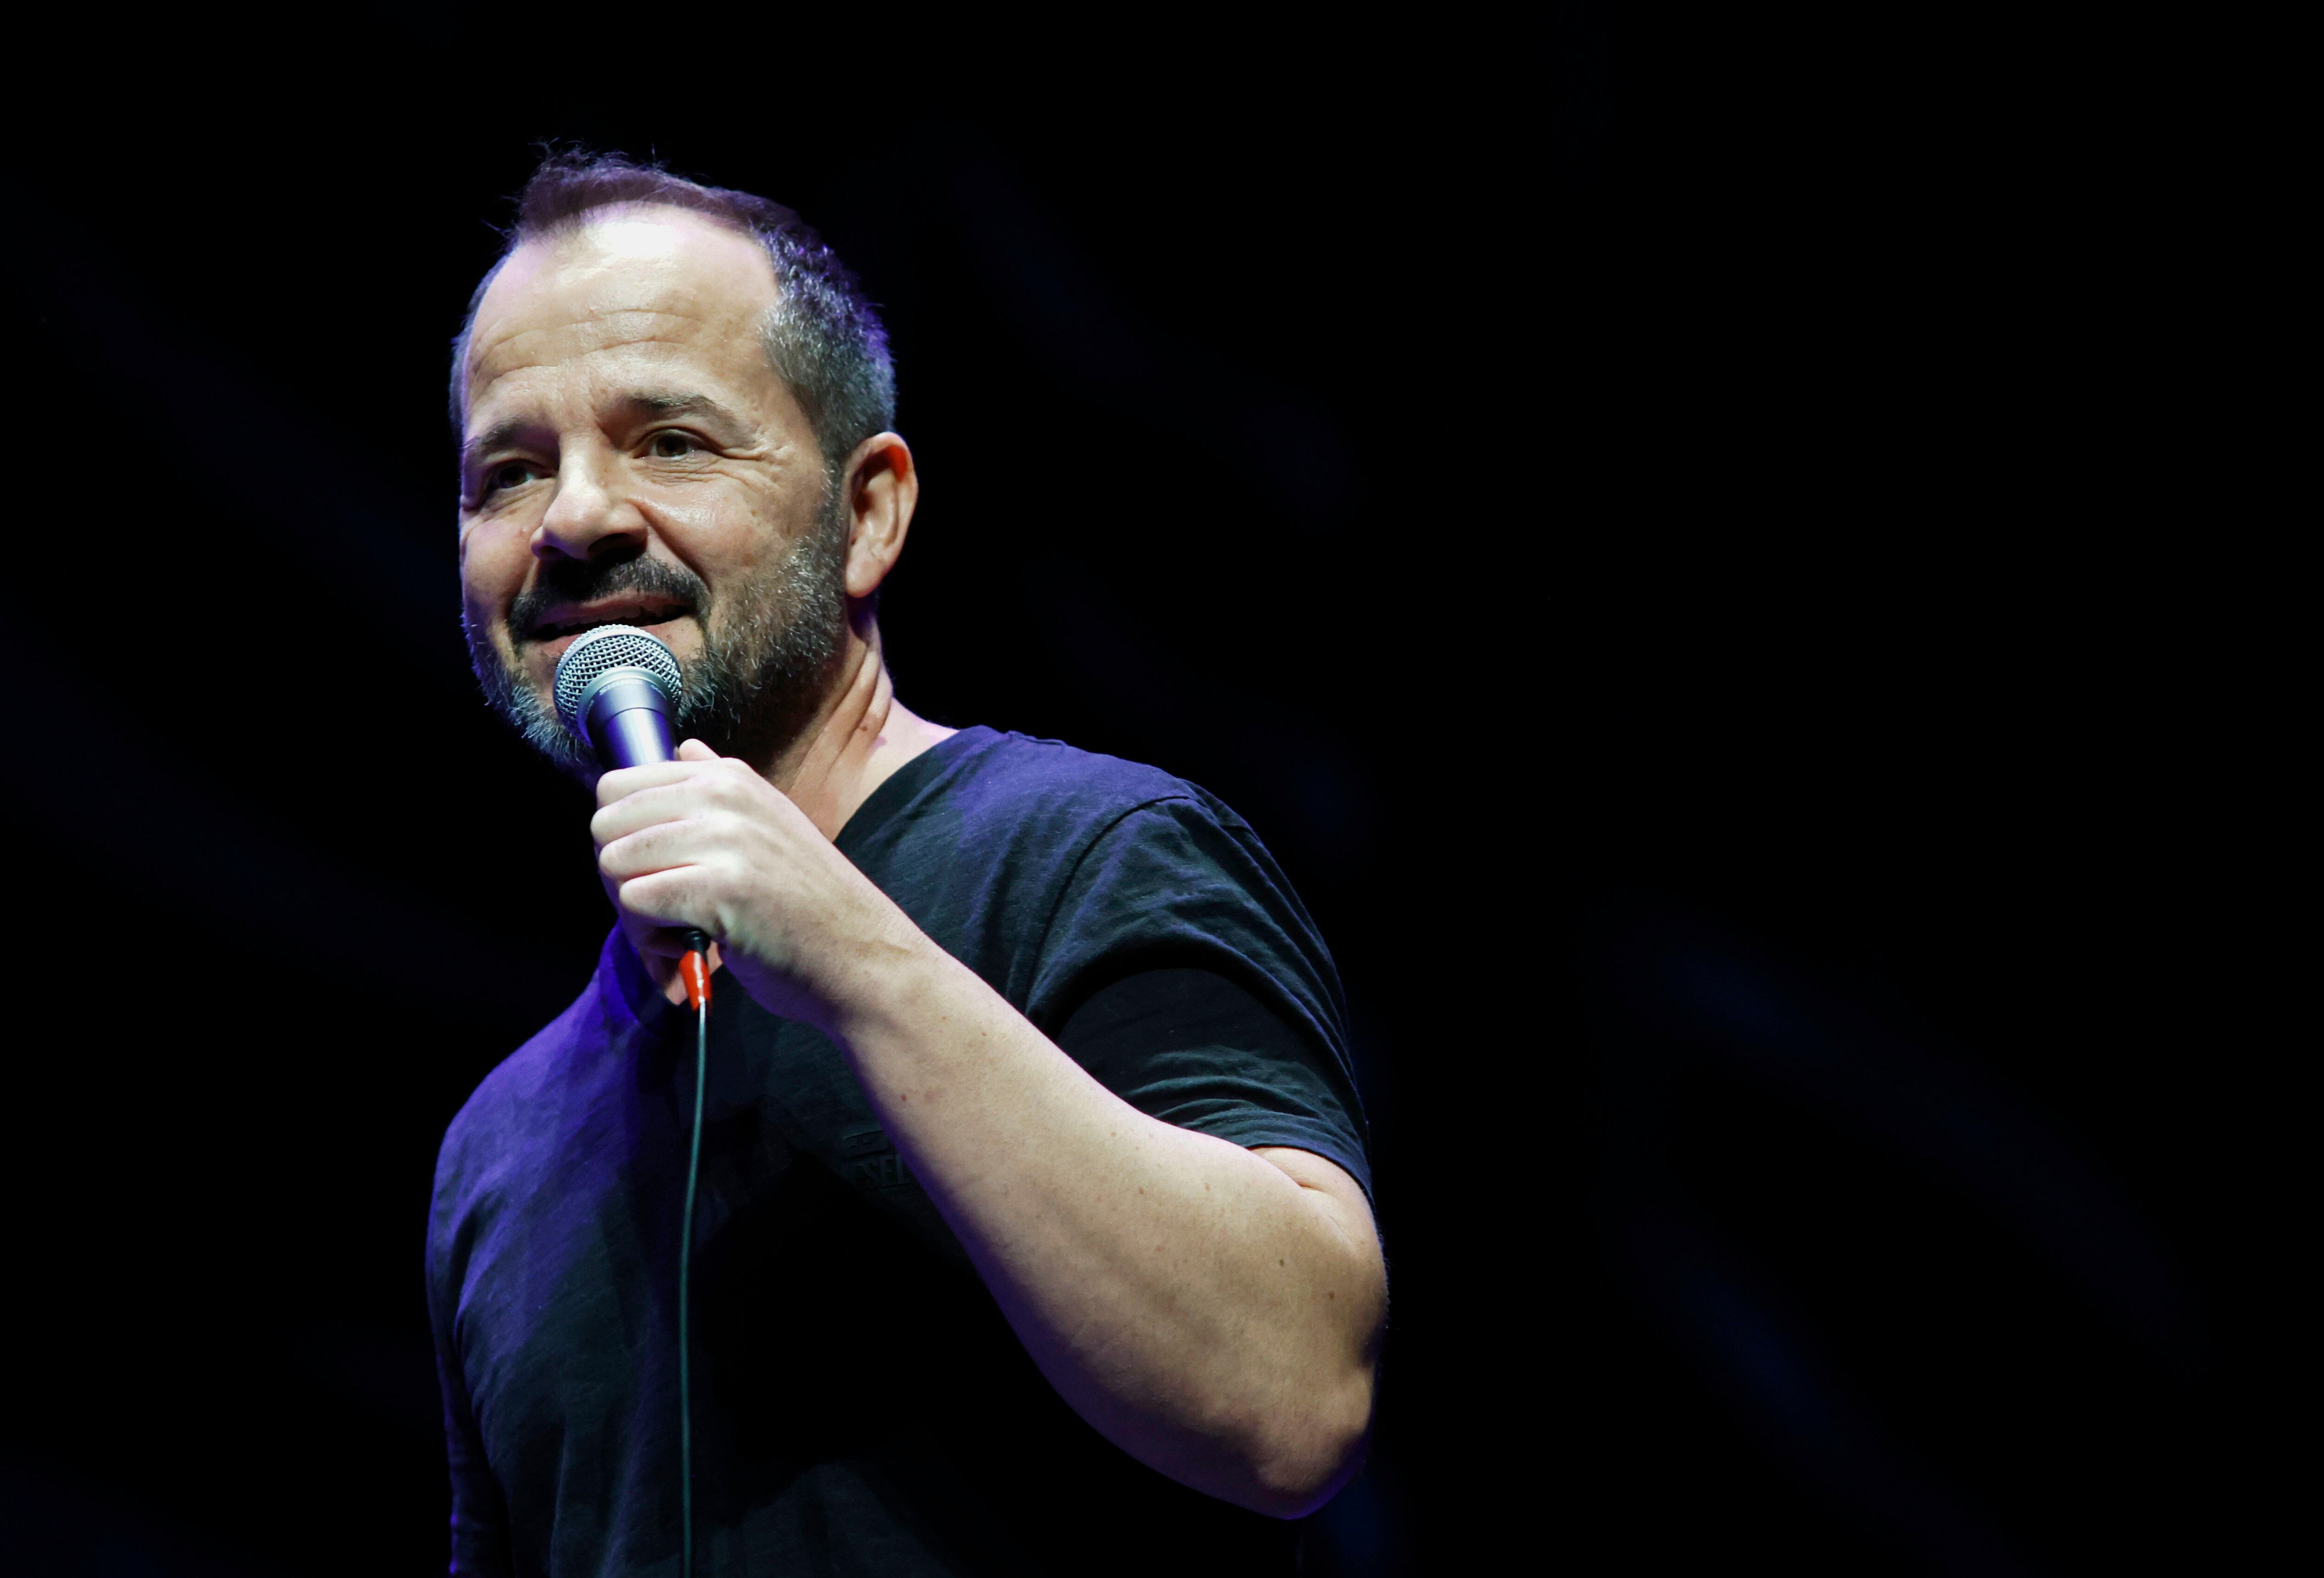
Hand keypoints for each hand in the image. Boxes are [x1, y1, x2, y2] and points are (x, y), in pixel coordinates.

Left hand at [590, 740, 913, 1025]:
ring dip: (633, 911)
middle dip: (618, 874)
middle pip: (604, 824)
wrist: (861, 956)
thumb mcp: (769, 822)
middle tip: (660, 908)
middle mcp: (723, 796)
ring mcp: (723, 839)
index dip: (620, 836)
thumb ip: (720, 785)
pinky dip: (652, 938)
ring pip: (613, 863)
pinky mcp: (719, 888)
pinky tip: (693, 945)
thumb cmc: (808, 903)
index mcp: (729, 777)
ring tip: (680, 929)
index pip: (617, 785)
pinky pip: (635, 903)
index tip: (655, 871)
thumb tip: (682, 750)